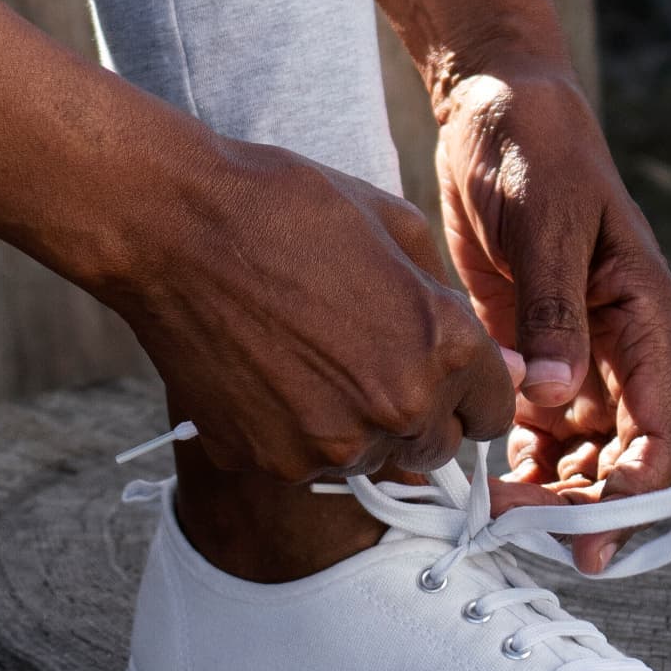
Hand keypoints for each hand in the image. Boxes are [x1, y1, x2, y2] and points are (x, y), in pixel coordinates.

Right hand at [108, 129, 515, 505]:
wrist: (175, 226)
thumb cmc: (286, 207)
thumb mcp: (393, 223)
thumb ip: (449, 297)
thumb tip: (492, 359)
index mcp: (442, 345)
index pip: (495, 410)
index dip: (472, 385)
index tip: (439, 367)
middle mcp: (397, 408)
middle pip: (438, 446)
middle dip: (419, 410)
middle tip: (367, 357)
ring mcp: (333, 444)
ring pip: (372, 458)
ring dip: (357, 425)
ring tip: (309, 357)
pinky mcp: (273, 461)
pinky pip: (307, 463)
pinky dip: (296, 431)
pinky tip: (267, 372)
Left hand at [434, 63, 670, 570]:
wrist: (492, 102)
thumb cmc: (532, 149)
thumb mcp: (546, 223)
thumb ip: (553, 312)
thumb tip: (555, 401)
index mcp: (644, 316)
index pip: (659, 429)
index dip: (637, 493)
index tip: (594, 536)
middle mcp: (618, 346)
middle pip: (621, 456)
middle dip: (587, 507)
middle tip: (528, 539)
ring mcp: (575, 350)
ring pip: (580, 451)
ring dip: (551, 492)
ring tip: (499, 522)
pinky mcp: (529, 344)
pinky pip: (536, 424)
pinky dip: (518, 460)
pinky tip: (482, 484)